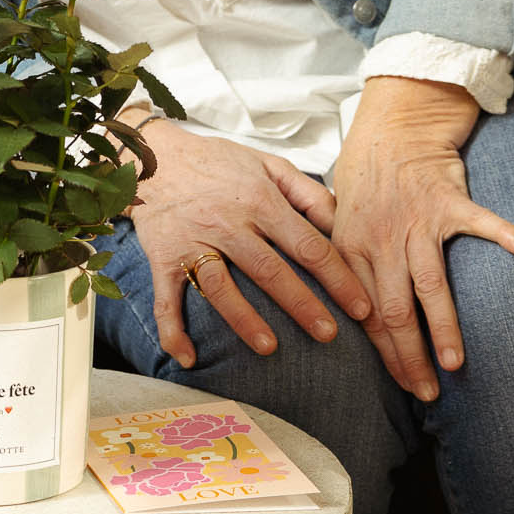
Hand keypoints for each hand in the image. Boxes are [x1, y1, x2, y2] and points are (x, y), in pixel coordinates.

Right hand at [127, 121, 372, 368]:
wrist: (153, 156)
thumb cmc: (216, 161)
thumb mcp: (268, 164)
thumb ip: (308, 192)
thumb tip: (345, 222)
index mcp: (259, 200)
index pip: (307, 245)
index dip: (337, 278)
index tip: (360, 307)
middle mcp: (227, 222)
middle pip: (269, 270)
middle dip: (302, 305)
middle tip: (329, 335)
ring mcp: (193, 242)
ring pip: (220, 287)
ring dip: (243, 319)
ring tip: (270, 348)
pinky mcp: (163, 258)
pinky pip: (166, 298)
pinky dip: (173, 330)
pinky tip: (188, 357)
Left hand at [329, 76, 513, 401]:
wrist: (390, 130)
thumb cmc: (367, 182)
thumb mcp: (338, 223)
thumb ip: (347, 264)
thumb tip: (349, 314)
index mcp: (352, 250)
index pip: (367, 314)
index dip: (384, 353)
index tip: (402, 385)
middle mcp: (381, 240)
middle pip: (394, 310)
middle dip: (410, 356)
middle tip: (427, 391)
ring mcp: (415, 222)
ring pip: (429, 284)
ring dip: (443, 326)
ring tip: (455, 362)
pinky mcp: (447, 200)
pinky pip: (479, 220)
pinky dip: (502, 232)